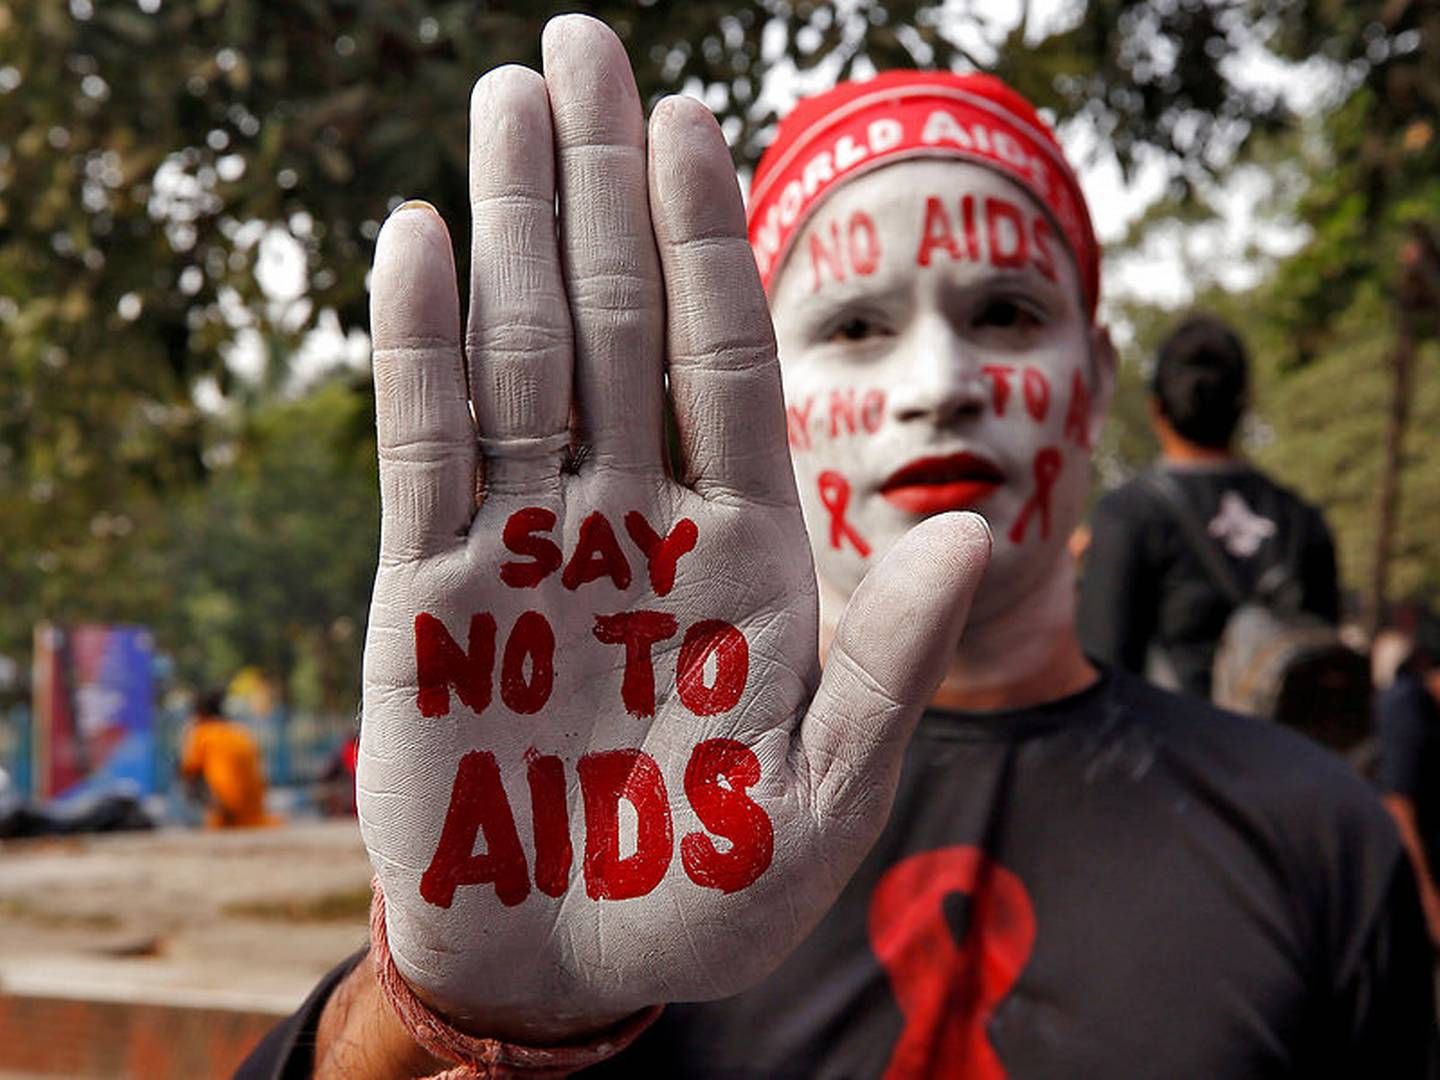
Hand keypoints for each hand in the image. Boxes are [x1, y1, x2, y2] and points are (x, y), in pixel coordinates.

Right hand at [359, 14, 989, 1044]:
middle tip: (581, 46)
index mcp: (742, 545)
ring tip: (507, 100)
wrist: (578, 965)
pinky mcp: (434, 593)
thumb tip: (978, 522)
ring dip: (514, 228)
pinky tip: (418, 242)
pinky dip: (419, 350)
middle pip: (620, 322)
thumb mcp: (830, 788)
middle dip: (604, 185)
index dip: (710, 239)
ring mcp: (531, 545)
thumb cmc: (714, 886)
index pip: (723, 360)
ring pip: (523, 356)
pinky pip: (426, 451)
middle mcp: (634, 516)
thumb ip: (893, 657)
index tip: (695, 119)